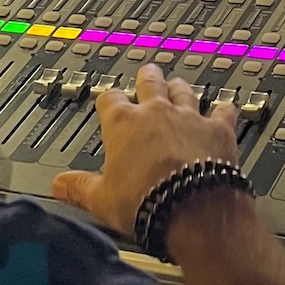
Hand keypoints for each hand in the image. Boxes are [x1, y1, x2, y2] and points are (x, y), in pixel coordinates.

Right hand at [52, 63, 237, 233]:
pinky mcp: (219, 130)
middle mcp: (157, 113)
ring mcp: (190, 118)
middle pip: (149, 83)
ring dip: (179, 88)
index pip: (110, 99)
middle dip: (146, 78)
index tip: (108, 102)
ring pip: (183, 91)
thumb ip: (79, 187)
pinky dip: (223, 110)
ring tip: (177, 85)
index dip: (108, 100)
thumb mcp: (101, 199)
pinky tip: (225, 109)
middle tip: (146, 74)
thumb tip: (59, 185)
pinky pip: (223, 111)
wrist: (193, 210)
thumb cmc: (147, 202)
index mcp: (123, 124)